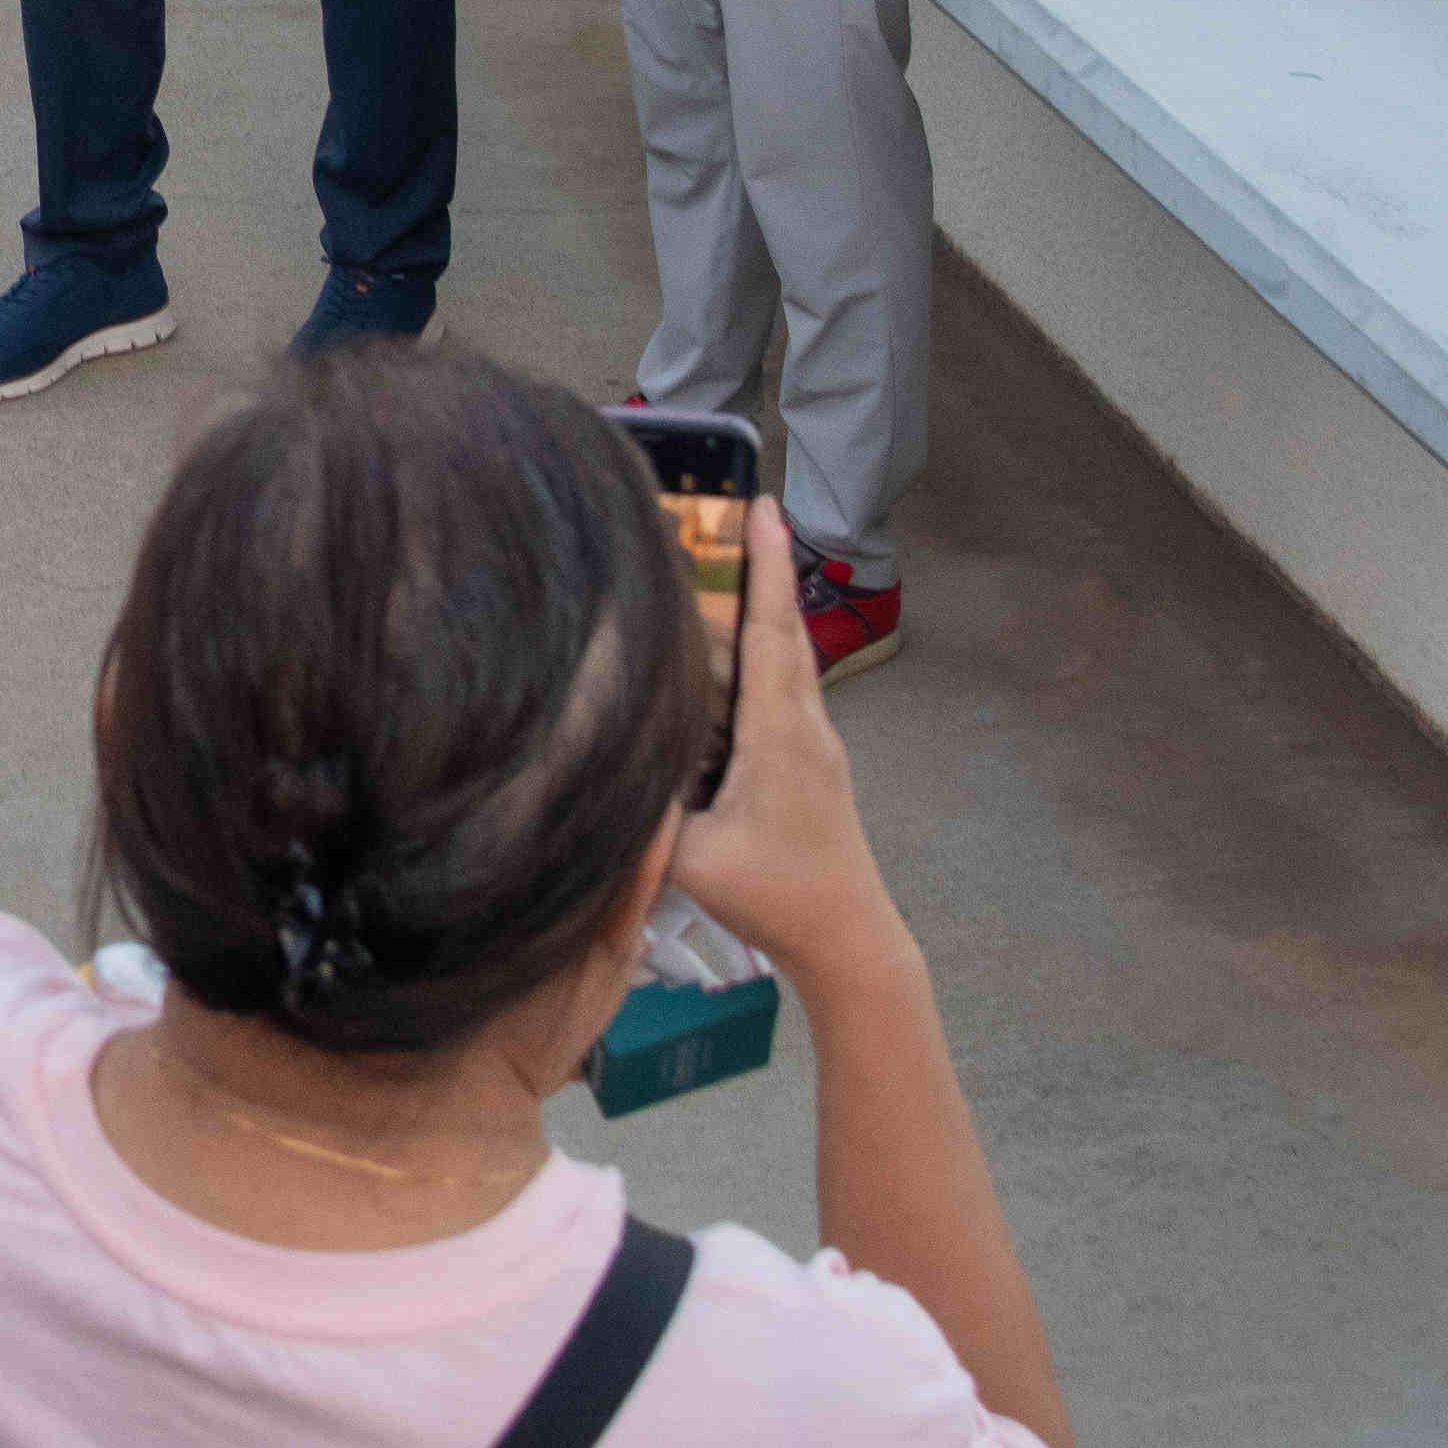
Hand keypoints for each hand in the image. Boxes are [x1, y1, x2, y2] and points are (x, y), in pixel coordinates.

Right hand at [664, 507, 903, 977]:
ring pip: (793, 661)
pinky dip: (769, 651)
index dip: (767, 567)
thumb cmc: (778, 897)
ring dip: (771, 608)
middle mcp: (806, 727)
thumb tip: (598, 764)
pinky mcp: (814, 768)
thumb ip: (647, 809)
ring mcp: (817, 747)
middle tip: (755, 511)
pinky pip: (790, 690)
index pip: (770, 631)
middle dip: (772, 568)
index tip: (766, 507)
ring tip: (745, 566)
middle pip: (788, 630)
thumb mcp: (695, 858)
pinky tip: (746, 655)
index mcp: (780, 733)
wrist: (850, 939)